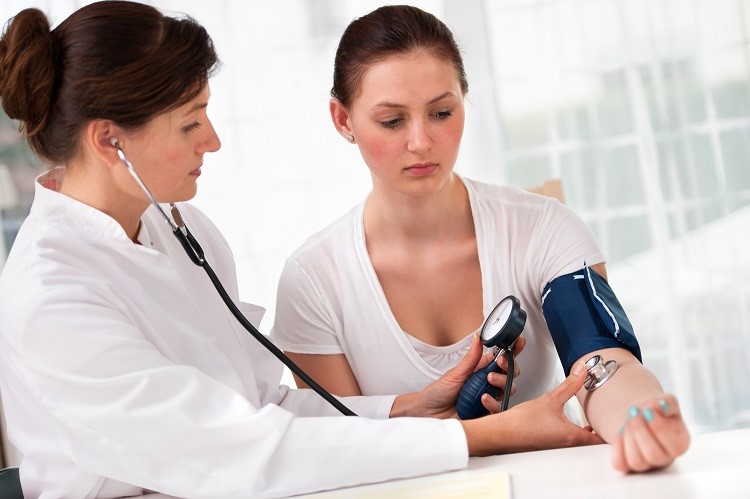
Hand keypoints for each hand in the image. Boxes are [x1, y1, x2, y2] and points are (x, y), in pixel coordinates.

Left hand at [391, 334, 524, 417]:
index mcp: (480, 371)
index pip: (500, 360)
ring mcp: (488, 399)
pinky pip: (499, 409)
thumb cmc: (438, 393)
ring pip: (508, 390)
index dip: (512, 351)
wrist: (428, 413)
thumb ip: (470, 358)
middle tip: (500, 364)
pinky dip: (494, 403)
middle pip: (510, 374)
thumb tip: (478, 337)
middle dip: (509, 368)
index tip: (518, 342)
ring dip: (502, 383)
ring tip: (489, 380)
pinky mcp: (486, 414)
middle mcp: (486, 385)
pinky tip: (483, 399)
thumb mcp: (455, 373)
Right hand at [461, 361, 604, 455]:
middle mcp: (569, 446)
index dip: (615, 432)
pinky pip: (571, 441)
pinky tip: (572, 423)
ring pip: (583, 442)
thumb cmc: (522, 423)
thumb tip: (583, 371)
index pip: (603, 440)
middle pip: (595, 442)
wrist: (502, 434)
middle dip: (604, 431)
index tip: (621, 421)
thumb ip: (570, 385)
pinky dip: (578, 433)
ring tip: (596, 420)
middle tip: (612, 418)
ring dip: (590, 432)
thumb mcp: (550, 399)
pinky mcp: (551, 445)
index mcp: (573, 437)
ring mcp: (560, 447)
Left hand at [611, 394, 689, 471]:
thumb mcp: (665, 401)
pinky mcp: (628, 464)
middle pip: (653, 455)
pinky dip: (617, 447)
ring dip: (628, 437)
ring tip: (628, 421)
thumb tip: (661, 406)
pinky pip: (620, 464)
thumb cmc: (655, 411)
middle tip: (634, 412)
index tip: (647, 410)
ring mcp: (646, 464)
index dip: (659, 428)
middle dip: (640, 430)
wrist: (637, 415)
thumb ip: (667, 402)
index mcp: (680, 444)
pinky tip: (620, 433)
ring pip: (636, 461)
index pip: (676, 447)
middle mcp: (665, 458)